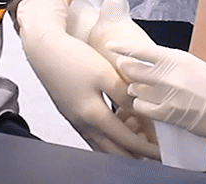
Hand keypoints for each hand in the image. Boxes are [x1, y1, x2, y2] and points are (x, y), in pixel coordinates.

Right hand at [16, 0, 159, 158]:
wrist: (43, 49)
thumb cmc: (72, 57)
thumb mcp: (105, 73)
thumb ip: (125, 96)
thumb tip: (144, 111)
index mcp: (93, 115)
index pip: (126, 140)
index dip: (147, 147)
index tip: (162, 151)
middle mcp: (83, 123)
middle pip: (114, 150)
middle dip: (136, 154)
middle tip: (154, 154)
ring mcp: (76, 120)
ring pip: (103, 145)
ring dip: (122, 147)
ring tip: (140, 144)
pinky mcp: (72, 114)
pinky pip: (94, 135)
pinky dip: (109, 138)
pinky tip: (118, 129)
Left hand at [109, 39, 205, 168]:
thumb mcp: (193, 65)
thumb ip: (169, 63)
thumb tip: (147, 59)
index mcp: (177, 58)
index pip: (142, 50)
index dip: (123, 48)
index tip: (109, 45)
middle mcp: (171, 75)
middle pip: (133, 70)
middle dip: (126, 70)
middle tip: (125, 71)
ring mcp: (170, 96)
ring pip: (136, 89)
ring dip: (134, 89)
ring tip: (140, 90)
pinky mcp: (170, 115)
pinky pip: (143, 108)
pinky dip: (141, 106)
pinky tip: (146, 105)